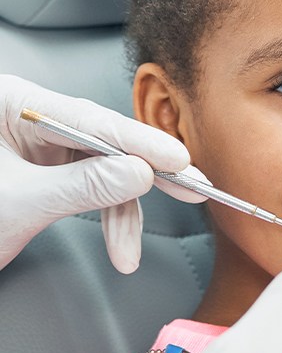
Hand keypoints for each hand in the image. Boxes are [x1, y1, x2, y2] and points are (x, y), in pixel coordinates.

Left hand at [0, 75, 205, 272]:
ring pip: (105, 170)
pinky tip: (121, 245)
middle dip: (145, 174)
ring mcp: (45, 145)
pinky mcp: (54, 170)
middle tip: (192, 187)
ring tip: (130, 249)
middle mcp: (34, 118)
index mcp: (13, 103)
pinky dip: (110, 219)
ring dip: (124, 213)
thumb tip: (141, 173)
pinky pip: (95, 188)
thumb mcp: (18, 203)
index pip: (90, 119)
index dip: (140, 142)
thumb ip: (82, 186)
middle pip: (105, 141)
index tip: (178, 161)